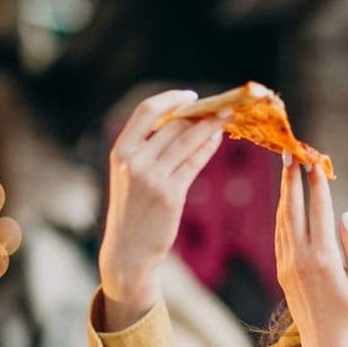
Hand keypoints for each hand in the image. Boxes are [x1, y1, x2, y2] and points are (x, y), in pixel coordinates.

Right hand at [98, 90, 224, 329]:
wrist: (128, 250)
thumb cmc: (132, 211)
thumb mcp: (129, 175)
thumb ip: (148, 149)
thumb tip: (184, 122)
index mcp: (120, 151)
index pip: (146, 111)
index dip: (171, 99)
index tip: (191, 96)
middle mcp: (134, 161)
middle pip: (174, 125)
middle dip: (200, 112)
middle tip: (221, 105)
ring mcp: (152, 178)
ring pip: (188, 140)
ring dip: (210, 126)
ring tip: (227, 117)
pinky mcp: (170, 194)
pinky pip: (194, 163)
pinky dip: (208, 148)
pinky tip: (217, 139)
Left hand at [275, 155, 347, 346]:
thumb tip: (347, 214)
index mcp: (325, 259)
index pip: (319, 210)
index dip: (316, 183)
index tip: (315, 159)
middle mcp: (302, 259)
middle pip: (293, 209)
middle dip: (292, 179)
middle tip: (292, 152)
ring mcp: (288, 266)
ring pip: (282, 220)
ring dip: (284, 193)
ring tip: (287, 169)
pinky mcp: (283, 273)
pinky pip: (280, 236)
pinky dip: (282, 215)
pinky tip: (285, 203)